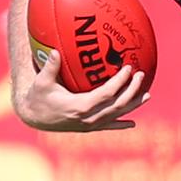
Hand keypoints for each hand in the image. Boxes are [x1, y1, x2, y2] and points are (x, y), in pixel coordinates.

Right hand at [15, 50, 148, 130]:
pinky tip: (132, 123)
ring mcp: (90, 125)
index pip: (107, 94)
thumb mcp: (41, 82)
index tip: (128, 68)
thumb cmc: (37, 97)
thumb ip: (50, 67)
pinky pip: (108, 127)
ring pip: (117, 115)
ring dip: (133, 104)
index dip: (120, 82)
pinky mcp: (88, 129)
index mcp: (80, 106)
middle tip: (141, 74)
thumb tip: (55, 51)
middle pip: (118, 104)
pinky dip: (121, 125)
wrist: (33, 118)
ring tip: (147, 95)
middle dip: (132, 90)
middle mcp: (88, 118)